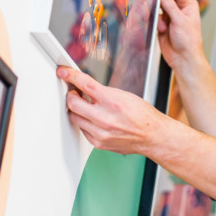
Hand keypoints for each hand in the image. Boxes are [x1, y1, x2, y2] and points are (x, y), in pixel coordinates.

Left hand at [57, 66, 171, 155]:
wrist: (151, 135)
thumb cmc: (142, 115)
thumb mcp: (123, 95)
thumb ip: (101, 91)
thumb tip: (84, 86)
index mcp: (112, 101)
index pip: (85, 84)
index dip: (70, 76)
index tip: (63, 72)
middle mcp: (105, 118)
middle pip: (73, 103)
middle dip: (71, 95)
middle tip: (75, 92)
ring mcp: (100, 132)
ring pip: (74, 117)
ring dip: (76, 109)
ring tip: (85, 106)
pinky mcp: (98, 143)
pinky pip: (82, 129)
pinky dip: (84, 122)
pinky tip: (92, 118)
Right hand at [156, 0, 205, 72]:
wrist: (183, 58)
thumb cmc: (189, 41)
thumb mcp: (180, 21)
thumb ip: (170, 6)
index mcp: (188, 4)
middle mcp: (179, 8)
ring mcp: (170, 16)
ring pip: (157, 6)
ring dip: (157, 13)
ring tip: (163, 23)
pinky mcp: (162, 24)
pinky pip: (154, 17)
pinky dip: (155, 22)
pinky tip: (161, 29)